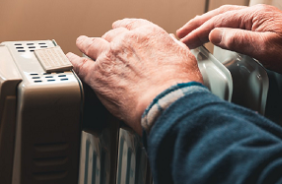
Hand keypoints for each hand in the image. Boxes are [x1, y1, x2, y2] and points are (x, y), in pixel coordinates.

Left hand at [66, 19, 202, 134]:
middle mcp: (125, 42)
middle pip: (110, 36)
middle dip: (107, 39)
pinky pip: (79, 64)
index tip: (119, 29)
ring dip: (86, 44)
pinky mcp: (97, 75)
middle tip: (104, 44)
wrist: (166, 101)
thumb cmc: (178, 83)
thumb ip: (172, 48)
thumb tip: (169, 45)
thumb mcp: (184, 57)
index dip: (123, 27)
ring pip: (92, 45)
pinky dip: (73, 61)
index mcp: (146, 34)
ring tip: (82, 43)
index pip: (130, 25)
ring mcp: (109, 57)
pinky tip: (71, 59)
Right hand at [177, 4, 281, 80]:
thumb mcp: (265, 48)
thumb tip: (214, 34)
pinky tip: (218, 34)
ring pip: (226, 19)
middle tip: (181, 33)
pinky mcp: (263, 31)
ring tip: (193, 30)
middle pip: (219, 16)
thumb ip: (237, 39)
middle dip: (198, 25)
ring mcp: (259, 22)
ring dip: (208, 25)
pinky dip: (221, 29)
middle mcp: (255, 15)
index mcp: (253, 16)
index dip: (198, 32)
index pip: (218, 22)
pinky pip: (236, 26)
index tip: (184, 41)